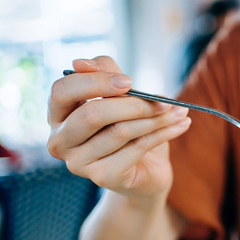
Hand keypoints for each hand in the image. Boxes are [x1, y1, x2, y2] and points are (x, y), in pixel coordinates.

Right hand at [47, 56, 190, 200]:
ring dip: (157, 118)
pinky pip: (137, 148)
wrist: (147, 172)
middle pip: (93, 114)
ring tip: (179, 111)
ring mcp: (79, 163)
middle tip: (165, 100)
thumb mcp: (120, 97)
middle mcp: (60, 141)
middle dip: (134, 104)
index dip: (96, 82)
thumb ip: (105, 76)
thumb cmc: (130, 129)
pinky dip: (164, 133)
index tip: (129, 81)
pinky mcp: (104, 177)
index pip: (62, 91)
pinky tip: (182, 124)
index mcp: (57, 115)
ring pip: (120, 131)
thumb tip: (82, 62)